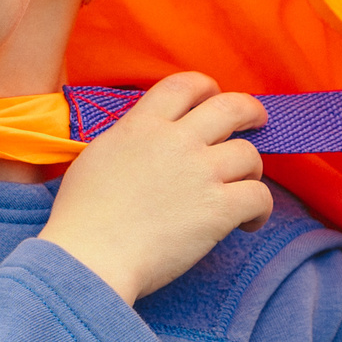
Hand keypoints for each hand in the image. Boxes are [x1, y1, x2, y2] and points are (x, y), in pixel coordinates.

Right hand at [41, 73, 272, 302]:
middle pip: (231, 107)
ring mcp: (201, 172)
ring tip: (243, 188)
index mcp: (143, 125)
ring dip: (251, 171)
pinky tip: (247, 224)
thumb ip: (129, 138)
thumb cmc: (81, 216)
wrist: (90, 256)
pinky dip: (260, 210)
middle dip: (250, 112)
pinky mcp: (218, 209)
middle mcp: (176, 140)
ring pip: (249, 155)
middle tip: (257, 123)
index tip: (213, 99)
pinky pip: (259, 196)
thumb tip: (145, 141)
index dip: (206, 87)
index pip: (185, 84)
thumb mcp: (98, 155)